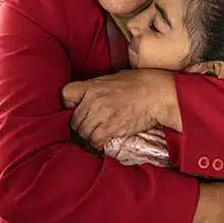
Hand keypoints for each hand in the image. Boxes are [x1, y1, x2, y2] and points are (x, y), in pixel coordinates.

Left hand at [62, 69, 177, 149]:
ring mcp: (102, 114)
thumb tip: (89, 97)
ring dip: (89, 136)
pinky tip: (103, 141)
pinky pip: (95, 141)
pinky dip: (97, 144)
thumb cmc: (139, 83)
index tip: (75, 110)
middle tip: (89, 128)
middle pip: (74, 119)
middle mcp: (93, 100)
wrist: (158, 94)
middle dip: (80, 125)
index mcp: (92, 85)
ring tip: (97, 135)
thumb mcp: (113, 78)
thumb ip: (97, 88)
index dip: (68, 105)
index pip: (66, 95)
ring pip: (83, 132)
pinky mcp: (112, 128)